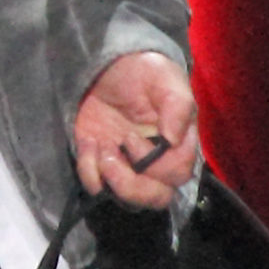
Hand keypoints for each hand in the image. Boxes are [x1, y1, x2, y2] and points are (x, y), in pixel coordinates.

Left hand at [71, 50, 198, 210]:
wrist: (111, 67)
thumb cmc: (145, 73)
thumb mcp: (165, 78)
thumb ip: (177, 105)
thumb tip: (173, 139)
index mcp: (180, 145)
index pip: (178, 173)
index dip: (156, 164)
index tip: (131, 137)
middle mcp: (158, 164)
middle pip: (157, 198)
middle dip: (132, 185)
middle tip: (111, 153)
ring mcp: (130, 168)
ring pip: (129, 201)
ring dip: (110, 179)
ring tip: (100, 147)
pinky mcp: (102, 166)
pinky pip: (97, 187)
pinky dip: (88, 170)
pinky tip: (88, 142)